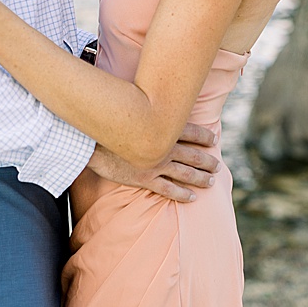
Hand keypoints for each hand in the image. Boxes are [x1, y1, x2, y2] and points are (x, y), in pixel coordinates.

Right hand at [85, 122, 218, 201]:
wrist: (90, 141)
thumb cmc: (108, 125)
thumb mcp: (130, 114)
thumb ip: (145, 114)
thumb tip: (153, 110)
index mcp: (161, 129)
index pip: (190, 131)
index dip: (204, 135)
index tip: (214, 139)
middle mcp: (163, 148)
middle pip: (193, 155)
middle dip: (207, 160)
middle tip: (217, 165)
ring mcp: (155, 164)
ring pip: (186, 173)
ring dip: (200, 177)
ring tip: (210, 180)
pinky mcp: (145, 178)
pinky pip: (169, 189)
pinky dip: (182, 194)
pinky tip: (192, 197)